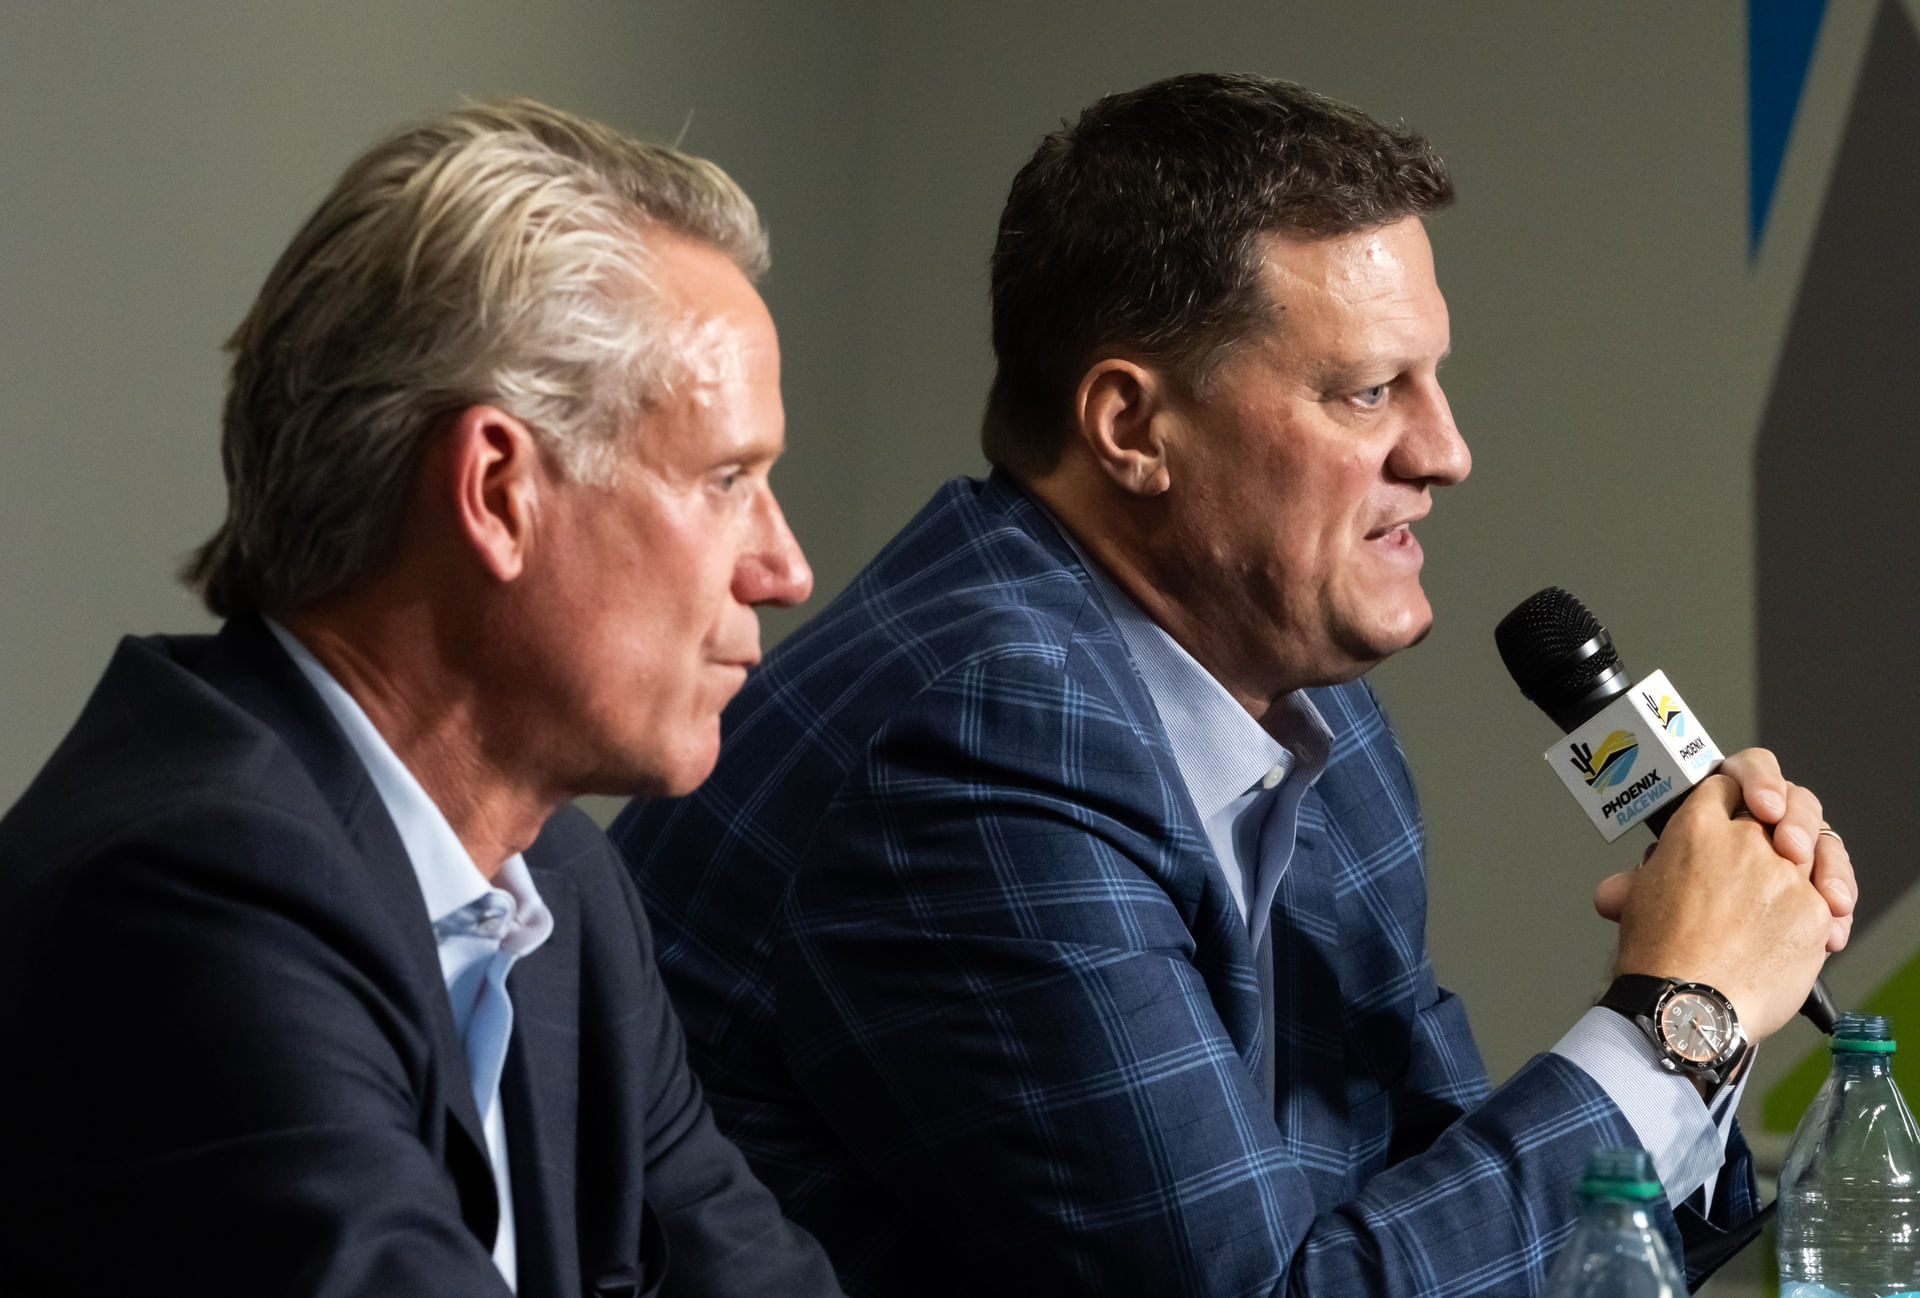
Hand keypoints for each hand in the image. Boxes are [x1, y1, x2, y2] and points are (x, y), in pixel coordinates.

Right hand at [1607, 771, 1832, 1041]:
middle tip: (1785, 835)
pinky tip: (1822, 923)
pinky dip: (1832, 906)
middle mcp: (1744, 841)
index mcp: (1695, 829)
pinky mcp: (1816, 908)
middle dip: (1789, 813)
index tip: (1745, 807)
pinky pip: (1834, 893)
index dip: (1739, 790)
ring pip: (1818, 842)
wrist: (1692, 1005)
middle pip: (1784, 801)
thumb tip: (1617, 891)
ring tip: (1804, 875)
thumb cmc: (1659, 960)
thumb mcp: (1634, 904)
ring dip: (1818, 855)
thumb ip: (1636, 883)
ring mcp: (1785, 873)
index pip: (1728, 781)